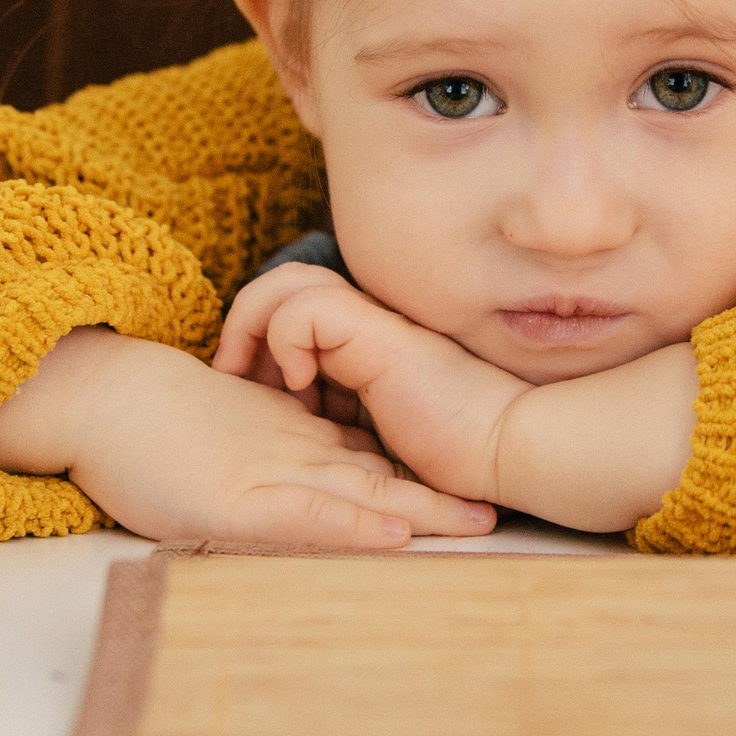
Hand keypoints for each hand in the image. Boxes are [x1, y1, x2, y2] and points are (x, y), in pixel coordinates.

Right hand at [0, 326, 494, 547]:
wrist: (98, 400)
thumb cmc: (153, 432)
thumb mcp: (226, 455)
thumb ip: (273, 468)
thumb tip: (318, 485)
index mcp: (299, 448)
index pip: (377, 463)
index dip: (430, 474)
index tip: (484, 487)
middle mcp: (297, 459)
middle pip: (387, 475)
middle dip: (446, 492)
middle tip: (508, 505)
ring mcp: (272, 476)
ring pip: (361, 491)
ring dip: (421, 506)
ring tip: (479, 516)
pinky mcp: (239, 501)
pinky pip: (306, 515)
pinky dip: (353, 525)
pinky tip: (394, 530)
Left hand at [212, 264, 528, 502]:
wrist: (505, 447)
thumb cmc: (454, 453)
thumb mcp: (376, 435)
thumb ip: (343, 417)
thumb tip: (290, 419)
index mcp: (363, 344)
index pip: (292, 307)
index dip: (257, 339)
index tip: (243, 386)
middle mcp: (363, 324)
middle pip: (285, 283)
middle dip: (243, 322)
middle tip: (230, 373)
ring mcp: (371, 324)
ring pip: (287, 283)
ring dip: (253, 323)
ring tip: (248, 373)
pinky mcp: (376, 333)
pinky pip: (305, 309)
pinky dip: (285, 339)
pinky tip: (299, 383)